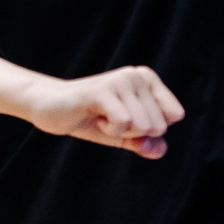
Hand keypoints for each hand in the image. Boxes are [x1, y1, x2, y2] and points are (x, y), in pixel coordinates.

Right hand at [0, 55, 184, 159]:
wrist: (49, 108)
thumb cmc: (89, 118)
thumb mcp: (124, 134)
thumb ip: (146, 142)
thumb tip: (161, 149)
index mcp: (147, 79)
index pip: (173, 116)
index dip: (149, 129)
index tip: (124, 118)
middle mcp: (136, 74)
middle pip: (158, 124)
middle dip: (132, 131)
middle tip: (108, 118)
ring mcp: (120, 80)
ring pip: (142, 125)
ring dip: (119, 130)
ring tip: (100, 116)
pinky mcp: (103, 90)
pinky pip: (124, 123)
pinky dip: (108, 130)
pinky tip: (94, 116)